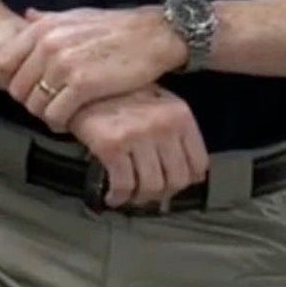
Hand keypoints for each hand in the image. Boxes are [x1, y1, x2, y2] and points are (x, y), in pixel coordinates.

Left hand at [1, 7, 184, 132]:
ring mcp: (64, 66)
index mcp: (44, 28)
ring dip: (47, 115)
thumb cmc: (120, 28)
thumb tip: (26, 16)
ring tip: (63, 113)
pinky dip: (61, 123)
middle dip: (32, 101)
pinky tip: (74, 120)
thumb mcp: (80, 15)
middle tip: (52, 104)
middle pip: (18, 89)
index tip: (34, 88)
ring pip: (35, 106)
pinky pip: (56, 115)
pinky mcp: (83, 86)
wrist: (157, 35)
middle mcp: (49, 45)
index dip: (16, 81)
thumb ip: (49, 19)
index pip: (5, 64)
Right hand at [68, 87, 209, 209]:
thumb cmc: (126, 98)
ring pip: (152, 186)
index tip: (174, 186)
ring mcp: (138, 136)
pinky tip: (113, 197)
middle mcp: (164, 126)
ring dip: (141, 198)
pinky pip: (123, 184)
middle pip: (177, 180)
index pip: (198, 164)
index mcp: (181, 116)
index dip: (187, 181)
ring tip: (131, 196)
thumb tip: (191, 174)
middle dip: (163, 194)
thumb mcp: (162, 106)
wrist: (87, 88)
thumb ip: (178, 134)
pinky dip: (119, 197)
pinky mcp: (112, 145)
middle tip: (149, 195)